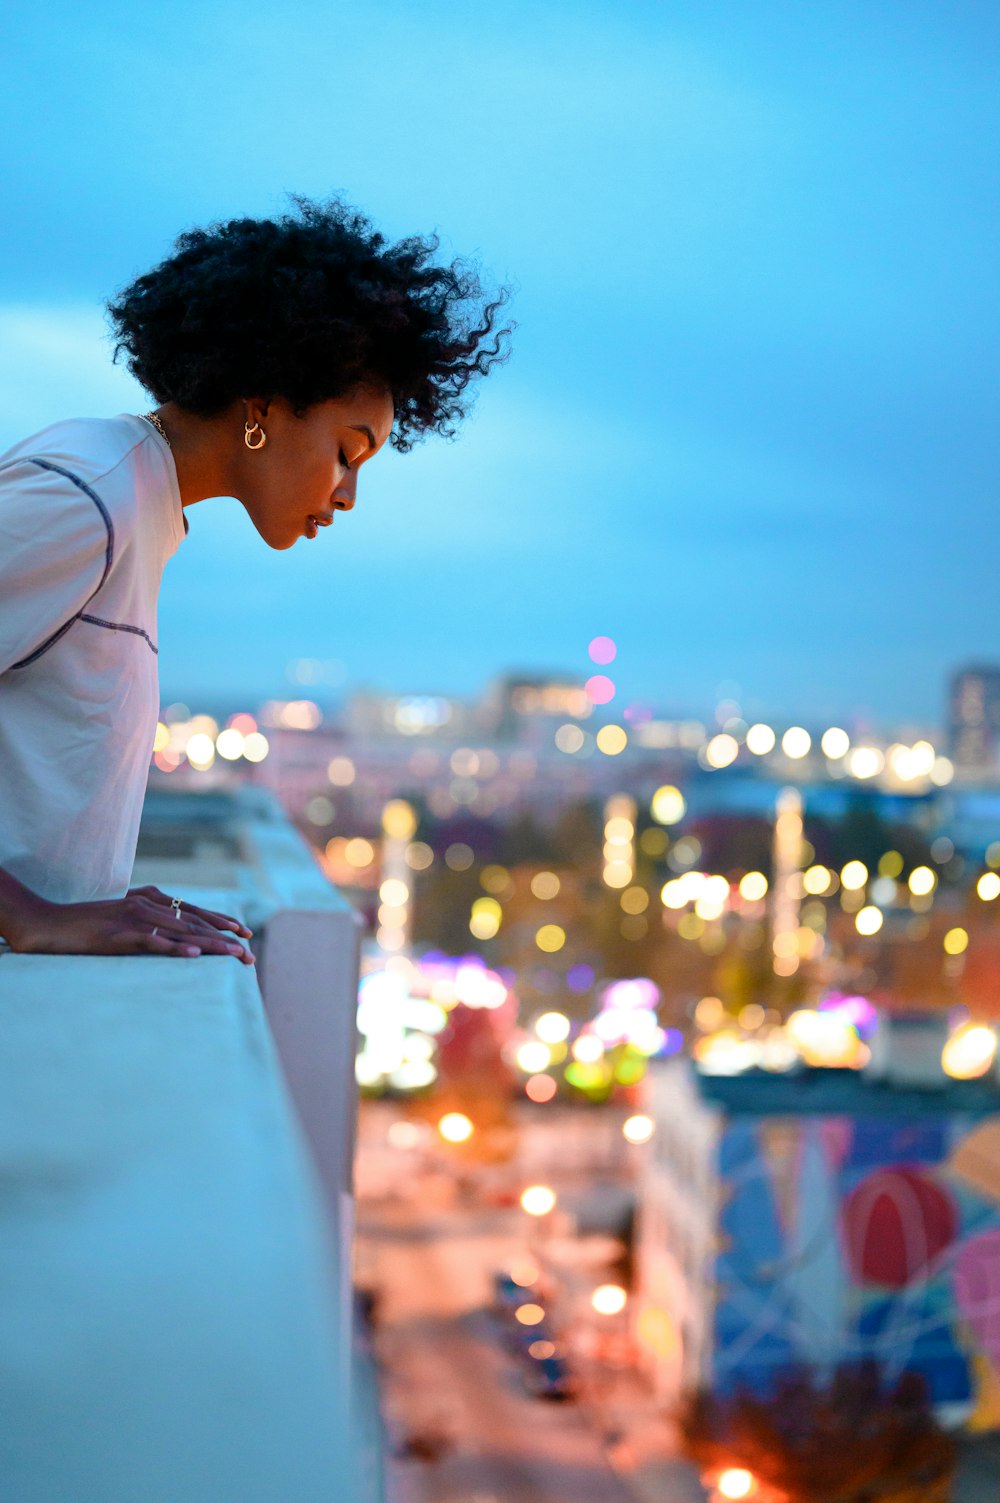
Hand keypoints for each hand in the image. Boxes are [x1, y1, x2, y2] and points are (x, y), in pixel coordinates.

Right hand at [8, 883, 254, 962]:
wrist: (50, 924)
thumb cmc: (87, 924)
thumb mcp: (123, 915)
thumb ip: (148, 918)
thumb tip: (172, 931)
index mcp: (150, 898)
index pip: (194, 911)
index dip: (222, 922)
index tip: (245, 934)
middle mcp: (147, 904)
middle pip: (195, 922)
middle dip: (226, 939)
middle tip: (249, 956)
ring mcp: (134, 918)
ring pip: (181, 931)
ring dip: (211, 945)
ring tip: (234, 955)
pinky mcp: (120, 934)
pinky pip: (154, 942)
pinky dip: (176, 948)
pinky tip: (195, 955)